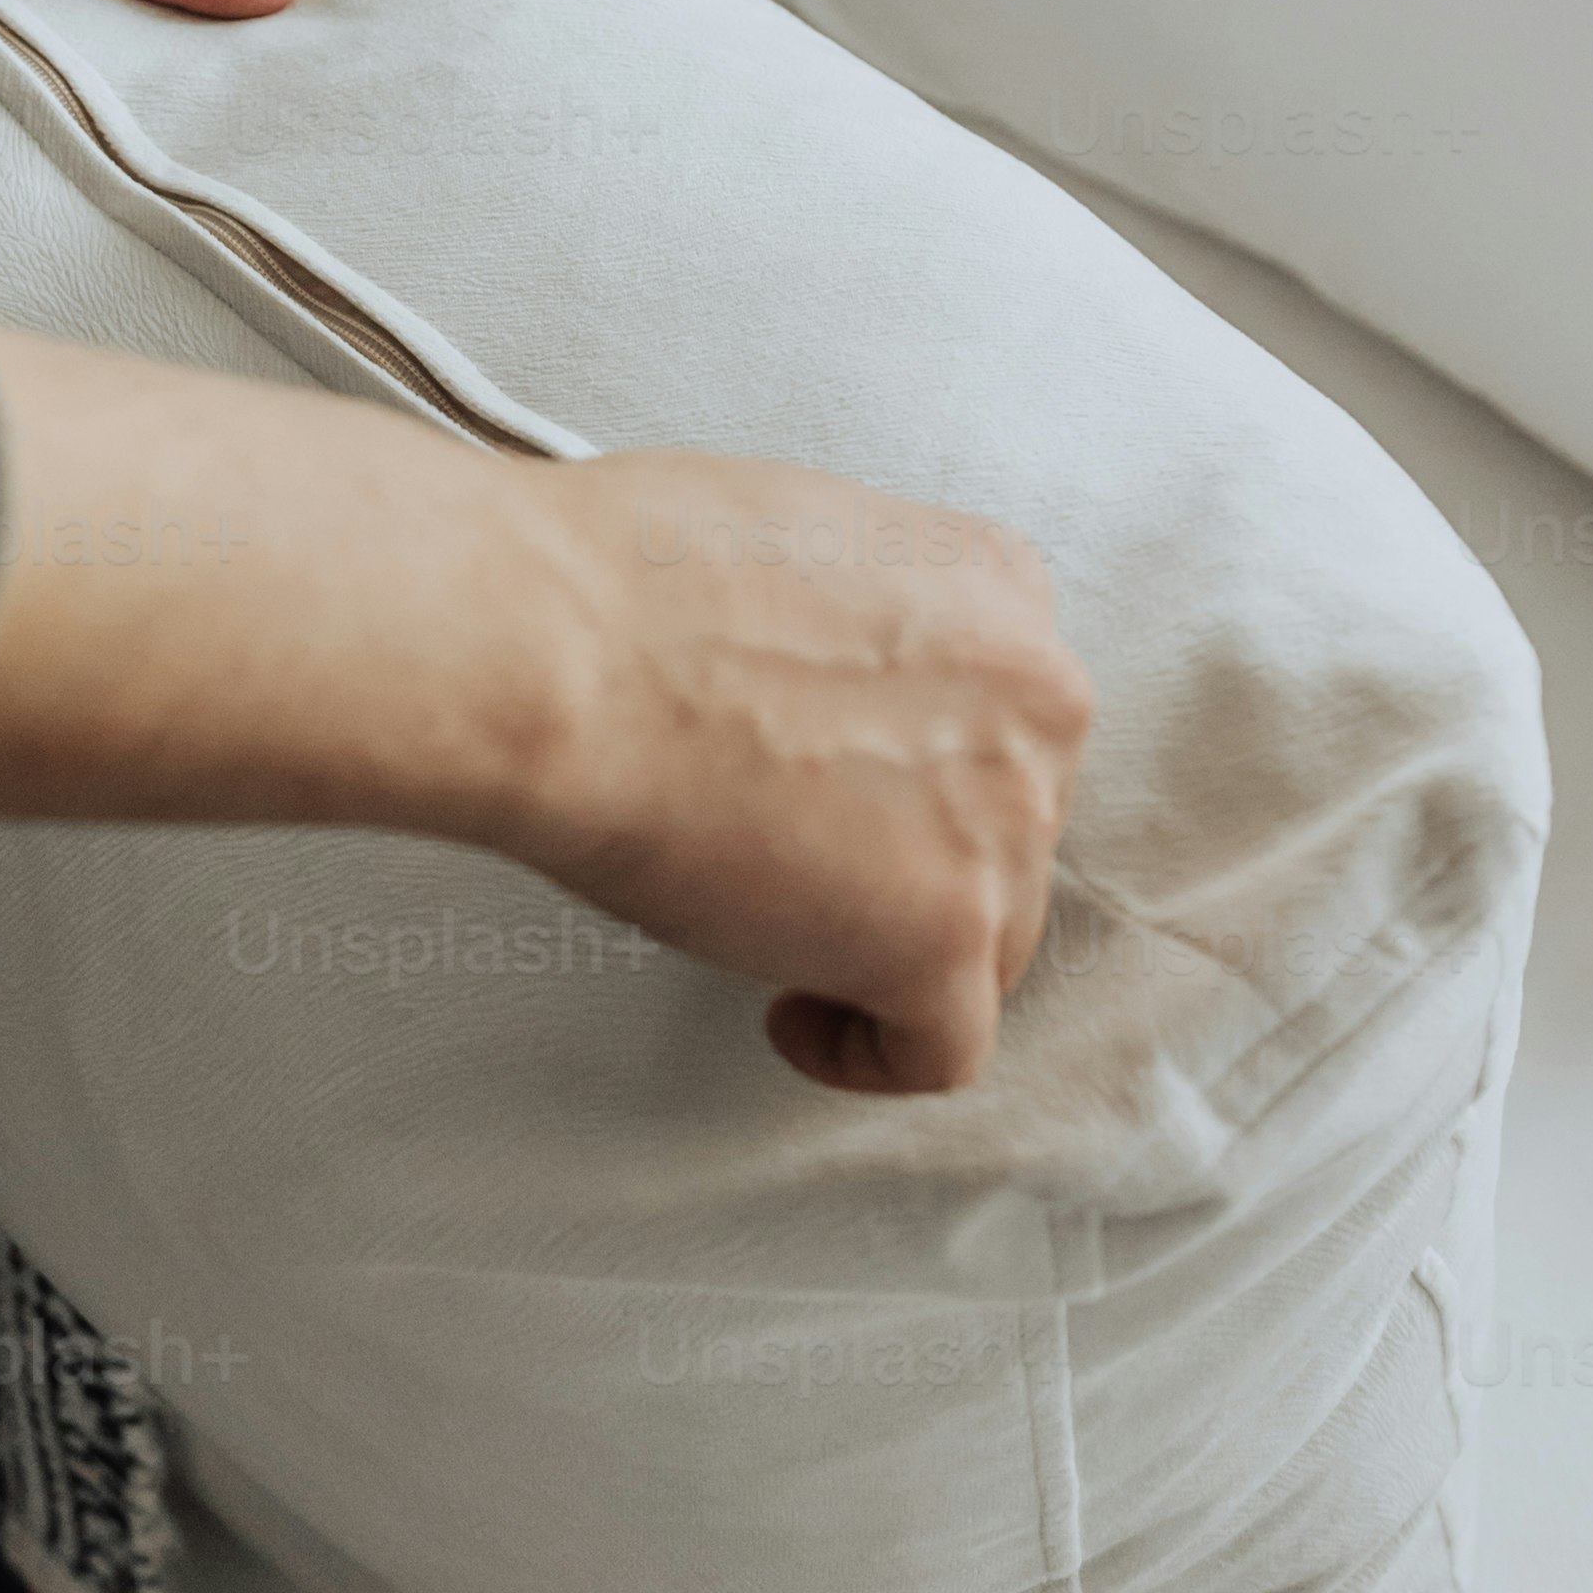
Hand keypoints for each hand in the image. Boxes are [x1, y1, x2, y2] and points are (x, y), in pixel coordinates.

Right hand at [499, 452, 1090, 1094]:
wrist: (558, 650)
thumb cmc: (616, 586)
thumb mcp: (792, 539)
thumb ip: (858, 625)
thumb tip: (827, 686)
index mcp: (997, 588)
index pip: (1005, 723)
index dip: (924, 777)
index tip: (858, 798)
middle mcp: (1034, 700)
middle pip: (1007, 833)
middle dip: (911, 865)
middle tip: (806, 868)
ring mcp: (1004, 824)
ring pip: (988, 940)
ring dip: (887, 953)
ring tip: (779, 941)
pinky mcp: (944, 934)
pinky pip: (943, 1048)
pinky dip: (866, 1053)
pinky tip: (794, 1020)